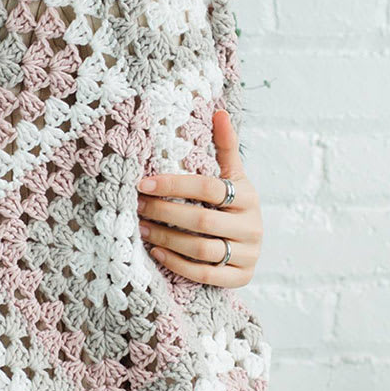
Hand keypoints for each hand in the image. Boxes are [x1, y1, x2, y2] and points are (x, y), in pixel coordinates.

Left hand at [136, 107, 262, 289]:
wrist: (250, 246)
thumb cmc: (233, 206)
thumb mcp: (233, 177)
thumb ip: (225, 147)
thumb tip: (219, 111)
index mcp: (249, 196)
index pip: (209, 187)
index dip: (174, 185)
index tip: (143, 183)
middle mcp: (252, 226)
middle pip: (202, 219)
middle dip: (165, 212)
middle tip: (137, 207)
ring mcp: (248, 254)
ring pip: (202, 249)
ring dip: (167, 239)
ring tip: (142, 229)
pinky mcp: (241, 278)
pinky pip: (205, 275)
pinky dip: (178, 264)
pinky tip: (157, 252)